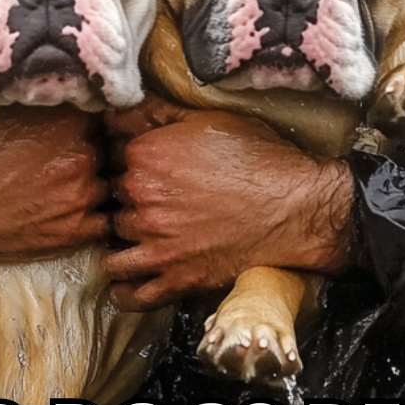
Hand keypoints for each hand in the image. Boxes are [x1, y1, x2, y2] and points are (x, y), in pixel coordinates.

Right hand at [0, 101, 110, 296]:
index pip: (106, 102)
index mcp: (62, 110)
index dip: (93, 110)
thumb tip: (37, 67)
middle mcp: (80, 149)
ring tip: (65, 181)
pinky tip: (65, 208)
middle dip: (97, 144)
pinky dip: (93, 214)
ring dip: (97, 179)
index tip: (81, 119)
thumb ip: (22, 85)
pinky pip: (106, 219)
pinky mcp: (74, 230)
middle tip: (70, 152)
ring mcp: (80, 192)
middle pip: (114, 140)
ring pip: (112, 180)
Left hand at [102, 94, 353, 310]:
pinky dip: (124, 291)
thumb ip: (154, 113)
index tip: (133, 169)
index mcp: (145, 157)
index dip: (121, 164)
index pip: (109, 159)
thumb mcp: (205, 119)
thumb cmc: (257, 158)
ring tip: (131, 241)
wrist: (295, 204)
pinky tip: (128, 282)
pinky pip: (132, 295)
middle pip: (110, 204)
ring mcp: (157, 244)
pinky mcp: (177, 278)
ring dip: (119, 245)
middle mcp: (142, 201)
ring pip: (112, 250)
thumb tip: (116, 110)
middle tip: (141, 204)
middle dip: (122, 204)